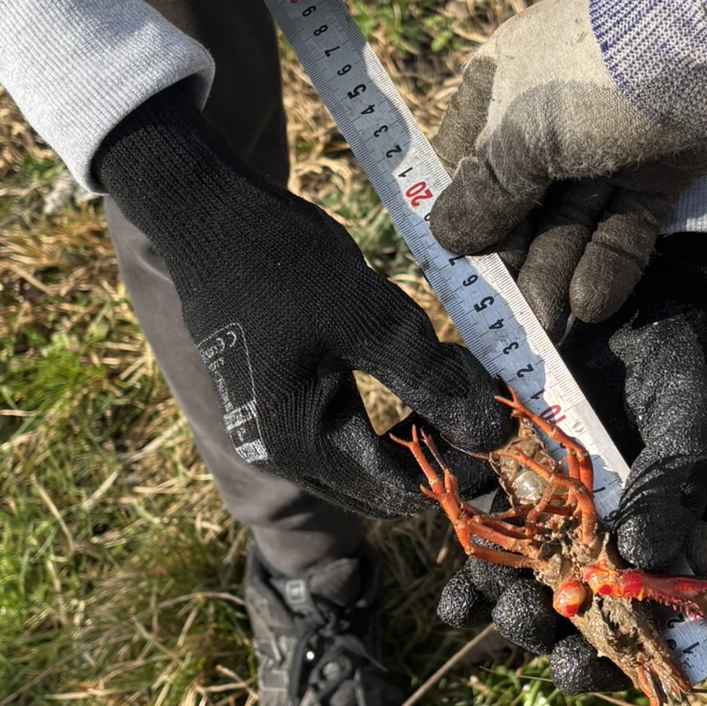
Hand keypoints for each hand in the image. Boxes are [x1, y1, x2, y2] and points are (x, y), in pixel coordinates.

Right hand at [93, 84, 504, 517]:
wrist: (201, 213)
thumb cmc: (282, 263)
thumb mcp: (371, 318)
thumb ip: (432, 381)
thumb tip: (496, 434)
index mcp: (300, 446)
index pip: (401, 492)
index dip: (462, 469)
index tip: (505, 426)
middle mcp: (278, 455)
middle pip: (380, 487)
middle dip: (440, 453)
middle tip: (485, 404)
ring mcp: (267, 431)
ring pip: (362, 459)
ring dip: (414, 430)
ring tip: (454, 379)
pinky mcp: (268, 401)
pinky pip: (340, 429)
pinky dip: (385, 411)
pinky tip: (410, 366)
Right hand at [428, 0, 706, 327]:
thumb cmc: (599, 78)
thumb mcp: (524, 132)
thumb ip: (483, 191)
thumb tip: (444, 237)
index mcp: (502, 83)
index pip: (463, 162)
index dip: (457, 218)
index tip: (452, 278)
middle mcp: (548, 114)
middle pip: (518, 201)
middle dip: (511, 260)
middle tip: (504, 327)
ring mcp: (605, 142)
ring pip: (570, 219)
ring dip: (555, 272)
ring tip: (547, 330)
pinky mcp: (658, 169)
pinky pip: (622, 224)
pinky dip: (606, 262)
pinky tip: (591, 305)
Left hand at [436, 233, 706, 691]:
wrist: (632, 288)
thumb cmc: (681, 355)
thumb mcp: (688, 416)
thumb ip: (672, 485)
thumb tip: (643, 555)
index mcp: (669, 533)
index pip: (649, 617)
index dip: (618, 653)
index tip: (581, 664)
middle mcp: (615, 535)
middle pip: (580, 611)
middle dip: (547, 629)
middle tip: (526, 621)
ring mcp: (564, 514)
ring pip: (531, 583)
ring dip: (505, 606)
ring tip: (484, 606)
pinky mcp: (517, 482)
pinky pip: (491, 538)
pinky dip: (472, 568)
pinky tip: (452, 598)